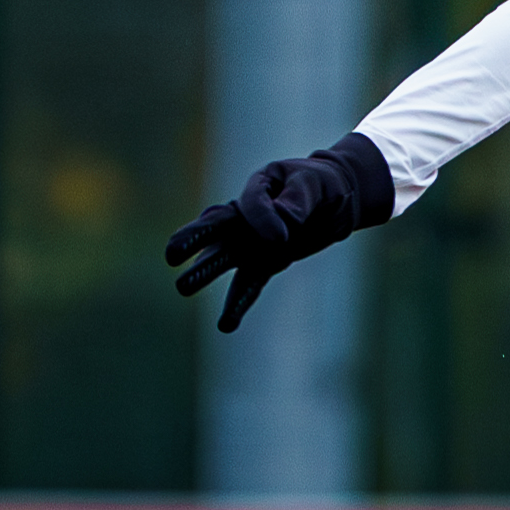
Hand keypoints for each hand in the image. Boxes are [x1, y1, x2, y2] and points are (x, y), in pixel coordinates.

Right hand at [166, 133, 393, 332]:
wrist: (337, 199)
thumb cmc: (321, 184)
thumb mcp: (314, 184)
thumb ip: (297, 201)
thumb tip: (285, 225)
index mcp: (255, 191)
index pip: (250, 208)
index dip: (263, 222)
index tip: (283, 238)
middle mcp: (245, 218)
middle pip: (215, 229)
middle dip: (193, 240)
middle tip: (172, 255)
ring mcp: (252, 243)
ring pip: (223, 258)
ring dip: (205, 273)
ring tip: (183, 286)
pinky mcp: (266, 264)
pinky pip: (249, 284)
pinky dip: (239, 304)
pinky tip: (226, 325)